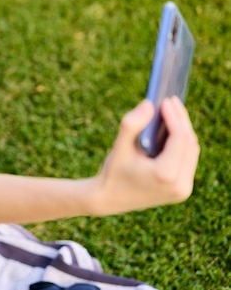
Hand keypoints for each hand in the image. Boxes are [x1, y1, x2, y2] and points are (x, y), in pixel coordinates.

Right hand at [91, 97, 199, 215]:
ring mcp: (183, 189)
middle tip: (170, 101)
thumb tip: (149, 103)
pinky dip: (181, 144)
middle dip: (181, 120)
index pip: (180, 139)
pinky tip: (172, 129)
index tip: (166, 100)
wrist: (109, 200)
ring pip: (191, 151)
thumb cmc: (112, 172)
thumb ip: (132, 124)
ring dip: (183, 130)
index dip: (175, 116)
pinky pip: (188, 161)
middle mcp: (180, 185)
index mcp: (165, 174)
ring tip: (171, 112)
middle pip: (189, 143)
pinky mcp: (182, 190)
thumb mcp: (119, 146)